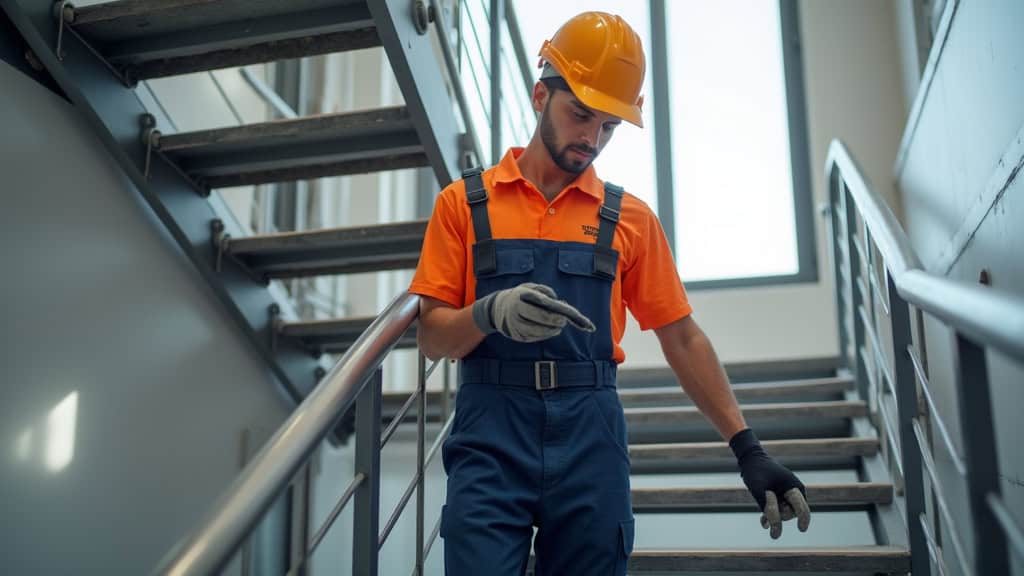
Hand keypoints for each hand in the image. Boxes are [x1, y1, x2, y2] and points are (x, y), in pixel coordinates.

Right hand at [471, 283, 595, 342]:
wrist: (497, 308)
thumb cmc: (520, 296)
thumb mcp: (530, 287)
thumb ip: (545, 291)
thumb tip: (560, 304)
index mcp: (520, 298)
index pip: (540, 306)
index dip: (554, 314)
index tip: (566, 317)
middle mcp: (516, 312)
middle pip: (539, 321)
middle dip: (554, 323)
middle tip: (563, 323)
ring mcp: (515, 326)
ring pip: (538, 332)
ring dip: (551, 331)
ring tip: (559, 327)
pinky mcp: (516, 336)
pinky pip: (534, 338)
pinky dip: (544, 335)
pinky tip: (551, 331)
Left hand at [729, 428, 811, 538]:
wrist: (751, 461)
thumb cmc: (756, 471)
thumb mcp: (758, 488)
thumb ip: (767, 505)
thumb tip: (775, 524)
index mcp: (794, 486)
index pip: (802, 506)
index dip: (803, 519)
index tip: (801, 529)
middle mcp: (794, 492)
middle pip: (792, 513)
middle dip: (780, 515)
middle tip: (766, 508)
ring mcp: (787, 496)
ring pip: (784, 514)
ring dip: (774, 516)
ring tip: (763, 516)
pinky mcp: (780, 499)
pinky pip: (778, 513)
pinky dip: (770, 517)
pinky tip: (763, 522)